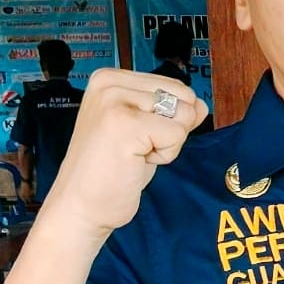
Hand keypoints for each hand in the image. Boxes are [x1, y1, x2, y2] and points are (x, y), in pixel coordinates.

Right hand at [40, 69, 207, 243]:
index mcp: (110, 78)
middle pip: (184, 98)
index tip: (136, 137)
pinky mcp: (125, 124)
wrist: (82, 205)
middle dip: (172, 130)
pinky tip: (135, 161)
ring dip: (168, 143)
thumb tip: (201, 105)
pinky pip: (176, 134)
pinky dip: (165, 155)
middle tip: (137, 148)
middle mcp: (110, 83)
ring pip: (183, 115)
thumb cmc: (112, 172)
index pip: (176, 87)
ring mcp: (114, 101)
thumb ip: (172, 113)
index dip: (169, 119)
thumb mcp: (146, 132)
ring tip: (135, 154)